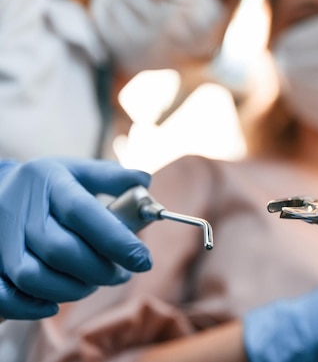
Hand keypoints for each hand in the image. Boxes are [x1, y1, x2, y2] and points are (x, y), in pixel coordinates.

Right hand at [0, 158, 152, 319]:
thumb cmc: (47, 185)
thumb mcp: (77, 170)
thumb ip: (111, 177)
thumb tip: (144, 181)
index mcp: (49, 182)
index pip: (83, 213)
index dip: (117, 241)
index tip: (144, 261)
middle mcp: (20, 209)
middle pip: (60, 250)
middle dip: (99, 270)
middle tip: (121, 275)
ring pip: (33, 276)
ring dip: (71, 289)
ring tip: (93, 284)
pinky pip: (4, 295)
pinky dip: (30, 306)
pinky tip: (53, 304)